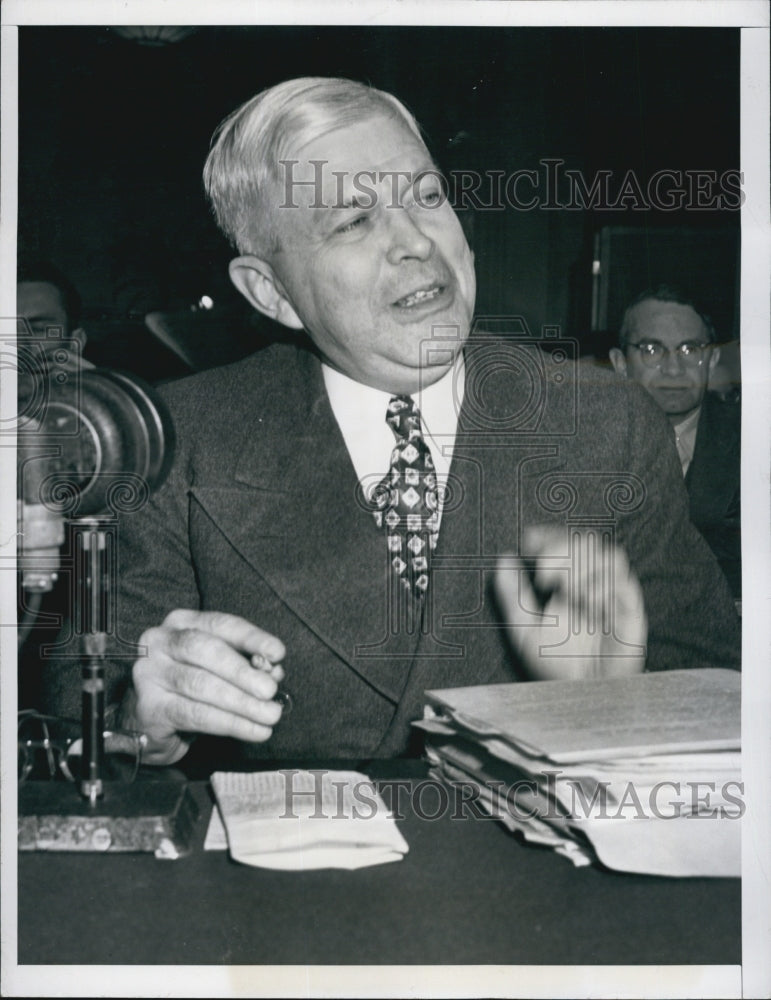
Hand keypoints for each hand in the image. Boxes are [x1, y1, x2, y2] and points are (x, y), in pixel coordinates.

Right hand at [120, 609, 286, 764]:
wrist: (150, 722)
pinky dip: (230, 723)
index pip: (221, 625)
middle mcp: (159, 642)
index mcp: (181, 623)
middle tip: (270, 690)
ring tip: (269, 715)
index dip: (252, 638)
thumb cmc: (192, 688)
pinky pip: (194, 714)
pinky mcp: (149, 708)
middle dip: (243, 672)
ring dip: (241, 702)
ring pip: (201, 685)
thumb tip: (274, 672)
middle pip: (206, 650)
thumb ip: (247, 664)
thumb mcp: (221, 668)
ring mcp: (149, 674)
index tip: (278, 653)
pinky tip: (254, 730)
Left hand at [494, 525, 646, 679]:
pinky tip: (587, 604)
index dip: (547, 535)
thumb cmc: (555, 664)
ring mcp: (613, 594)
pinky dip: (603, 587)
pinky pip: (624, 582)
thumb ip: (512, 594)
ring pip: (609, 554)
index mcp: (567, 581)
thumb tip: (503, 559)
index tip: (528, 541)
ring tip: (565, 592)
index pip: (563, 540)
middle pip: (586, 540)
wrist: (583, 695)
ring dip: (583, 568)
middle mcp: (592, 582)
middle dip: (562, 550)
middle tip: (544, 574)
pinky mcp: (631, 610)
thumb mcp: (523, 629)